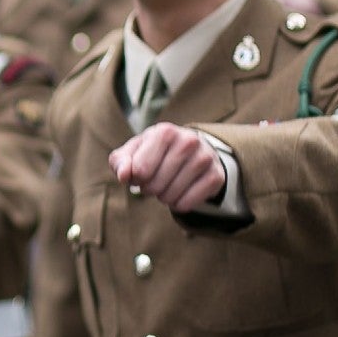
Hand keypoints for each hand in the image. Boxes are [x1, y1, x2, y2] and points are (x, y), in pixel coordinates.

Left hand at [109, 123, 226, 212]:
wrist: (190, 150)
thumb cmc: (153, 152)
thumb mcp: (133, 152)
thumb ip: (121, 162)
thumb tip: (124, 176)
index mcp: (165, 132)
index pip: (140, 170)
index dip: (135, 178)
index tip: (139, 172)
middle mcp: (189, 141)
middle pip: (155, 185)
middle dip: (148, 188)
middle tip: (154, 180)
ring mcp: (205, 158)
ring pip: (171, 196)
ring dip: (163, 197)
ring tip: (166, 185)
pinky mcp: (216, 176)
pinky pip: (187, 204)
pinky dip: (178, 204)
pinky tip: (180, 193)